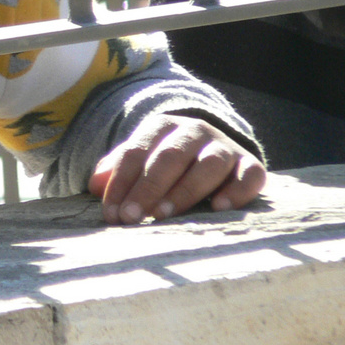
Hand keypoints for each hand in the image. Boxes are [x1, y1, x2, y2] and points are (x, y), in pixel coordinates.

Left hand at [89, 113, 265, 223]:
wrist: (215, 150)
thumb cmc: (167, 163)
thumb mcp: (141, 160)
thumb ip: (117, 170)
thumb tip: (94, 185)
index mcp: (161, 126)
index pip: (135, 152)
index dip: (121, 183)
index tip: (112, 214)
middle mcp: (194, 131)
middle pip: (169, 157)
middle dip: (147, 188)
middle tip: (131, 217)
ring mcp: (224, 147)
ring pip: (208, 164)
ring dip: (183, 190)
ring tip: (162, 215)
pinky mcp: (250, 165)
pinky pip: (249, 175)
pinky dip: (235, 191)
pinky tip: (218, 208)